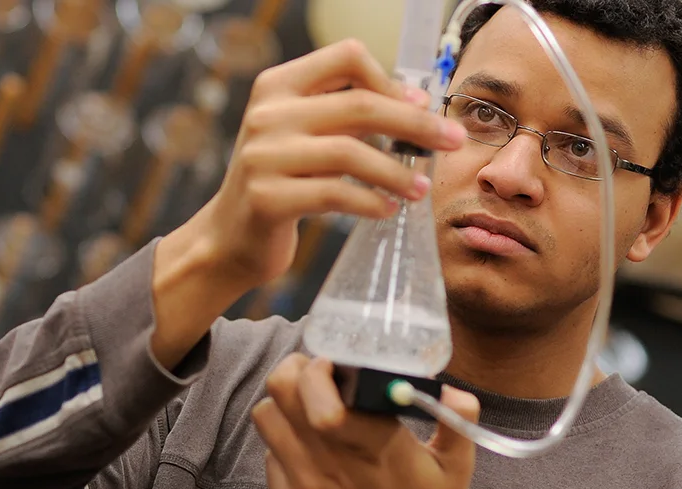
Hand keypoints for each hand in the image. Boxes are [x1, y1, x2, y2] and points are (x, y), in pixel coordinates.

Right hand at [163, 38, 466, 293]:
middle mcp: (267, 114)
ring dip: (397, 171)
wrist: (229, 237)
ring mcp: (262, 156)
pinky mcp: (266, 198)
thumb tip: (417, 102)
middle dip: (415, 123)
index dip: (389, 79)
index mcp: (277, 86)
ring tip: (422, 189)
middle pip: (360, 105)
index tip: (420, 103)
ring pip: (351, 153)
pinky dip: (371, 202)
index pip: (346, 58)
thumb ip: (346, 114)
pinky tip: (388, 209)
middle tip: (451, 141)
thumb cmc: (282, 182)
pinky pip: (335, 194)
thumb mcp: (304, 135)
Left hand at [252, 354, 480, 488]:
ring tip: (306, 410)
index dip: (321, 363)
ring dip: (284, 405)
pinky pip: (269, 457)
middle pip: (281, 386)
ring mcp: (304, 484)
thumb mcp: (457, 467)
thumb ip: (459, 418)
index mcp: (373, 440)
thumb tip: (453, 388)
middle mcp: (331, 459)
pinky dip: (284, 446)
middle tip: (315, 377)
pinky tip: (310, 453)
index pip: (318, 382)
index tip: (337, 366)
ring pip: (265, 416)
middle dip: (296, 370)